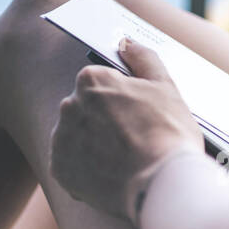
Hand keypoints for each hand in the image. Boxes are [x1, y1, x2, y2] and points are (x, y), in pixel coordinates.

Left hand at [51, 39, 202, 222]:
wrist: (162, 185)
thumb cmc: (169, 134)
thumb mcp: (165, 86)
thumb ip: (142, 58)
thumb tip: (126, 42)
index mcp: (91, 80)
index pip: (101, 84)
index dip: (122, 101)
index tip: (138, 117)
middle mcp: (69, 106)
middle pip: (86, 110)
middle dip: (104, 122)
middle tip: (133, 140)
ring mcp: (62, 139)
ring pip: (76, 137)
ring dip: (93, 145)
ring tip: (122, 161)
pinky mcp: (60, 170)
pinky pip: (71, 165)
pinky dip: (86, 169)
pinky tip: (110, 174)